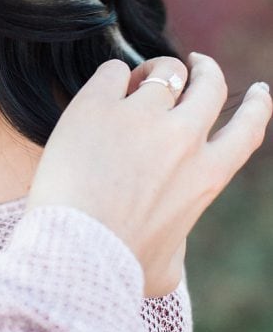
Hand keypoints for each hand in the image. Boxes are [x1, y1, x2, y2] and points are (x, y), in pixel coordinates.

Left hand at [26, 53, 271, 296]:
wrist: (77, 252)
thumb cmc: (120, 269)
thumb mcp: (168, 268)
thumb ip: (177, 245)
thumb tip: (170, 248)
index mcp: (207, 177)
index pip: (247, 129)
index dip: (258, 105)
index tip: (259, 90)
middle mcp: (182, 139)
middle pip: (209, 85)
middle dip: (206, 69)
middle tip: (194, 63)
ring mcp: (142, 117)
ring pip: (164, 70)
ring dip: (154, 70)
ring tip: (136, 80)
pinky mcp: (98, 105)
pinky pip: (114, 70)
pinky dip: (112, 76)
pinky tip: (102, 91)